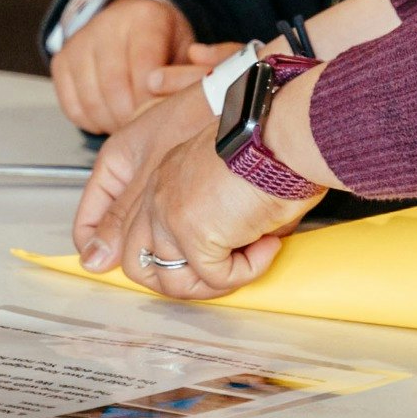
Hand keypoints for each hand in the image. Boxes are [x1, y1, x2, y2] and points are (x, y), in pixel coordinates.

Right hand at [48, 0, 234, 136]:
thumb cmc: (161, 37)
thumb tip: (199, 93)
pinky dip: (91, 120)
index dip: (152, 103)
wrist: (129, 14)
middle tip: (145, 130)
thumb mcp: (186, 45)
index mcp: (145, 21)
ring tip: (129, 124)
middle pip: (115, 89)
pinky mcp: (61, 61)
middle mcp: (107, 28)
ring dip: (111, 123)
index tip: (160, 118)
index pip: (145, 71)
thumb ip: (194, 72)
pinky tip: (109, 115)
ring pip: (92, 101)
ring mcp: (80, 44)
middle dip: (131, 119)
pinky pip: (72, 106)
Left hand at [70, 81, 315, 299]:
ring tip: (249, 259)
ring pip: (173, 282)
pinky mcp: (193, 234)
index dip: (165, 261)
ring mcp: (169, 217)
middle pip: (137, 264)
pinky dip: (247, 271)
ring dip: (215, 284)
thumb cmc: (269, 146)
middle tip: (223, 274)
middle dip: (181, 283)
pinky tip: (266, 245)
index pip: (134, 235)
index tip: (205, 263)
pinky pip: (216, 278)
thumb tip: (232, 250)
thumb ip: (213, 213)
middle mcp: (156, 198)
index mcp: (161, 180)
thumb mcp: (228, 177)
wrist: (282, 133)